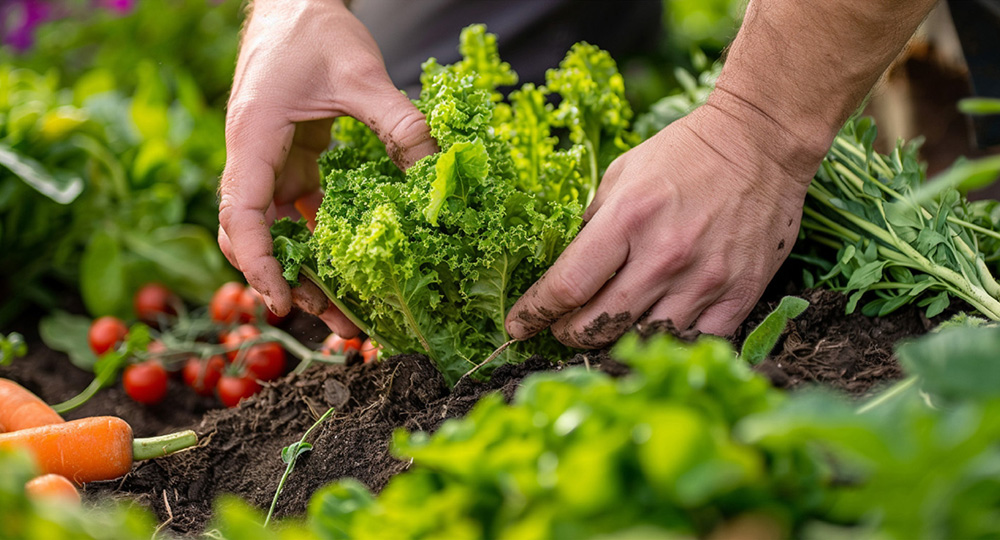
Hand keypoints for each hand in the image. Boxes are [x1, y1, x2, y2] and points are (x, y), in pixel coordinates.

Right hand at [218, 0, 436, 334]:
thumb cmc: (311, 28)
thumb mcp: (361, 74)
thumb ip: (400, 123)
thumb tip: (437, 174)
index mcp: (253, 139)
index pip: (243, 215)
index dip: (259, 264)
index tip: (284, 301)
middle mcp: (255, 158)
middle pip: (257, 238)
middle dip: (290, 284)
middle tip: (337, 325)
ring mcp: (273, 162)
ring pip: (281, 232)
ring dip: (310, 270)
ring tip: (349, 312)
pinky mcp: (294, 159)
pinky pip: (303, 211)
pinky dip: (323, 241)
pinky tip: (354, 266)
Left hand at [504, 92, 826, 347]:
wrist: (761, 142)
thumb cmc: (685, 153)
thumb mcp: (622, 173)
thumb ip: (594, 222)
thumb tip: (566, 263)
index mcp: (628, 219)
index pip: (568, 286)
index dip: (534, 313)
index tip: (517, 325)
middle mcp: (665, 255)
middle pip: (600, 325)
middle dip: (569, 335)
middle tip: (561, 330)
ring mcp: (705, 279)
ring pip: (644, 340)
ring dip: (614, 344)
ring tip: (602, 335)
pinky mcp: (740, 294)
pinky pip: (695, 342)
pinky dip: (667, 344)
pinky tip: (651, 334)